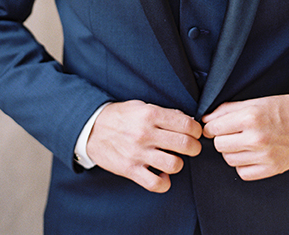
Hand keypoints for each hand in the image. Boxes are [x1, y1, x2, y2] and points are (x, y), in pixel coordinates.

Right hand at [86, 100, 201, 192]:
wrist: (92, 129)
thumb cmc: (120, 116)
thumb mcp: (141, 105)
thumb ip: (163, 113)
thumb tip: (186, 120)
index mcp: (150, 114)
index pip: (185, 123)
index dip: (196, 130)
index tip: (196, 132)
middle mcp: (145, 133)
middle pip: (184, 144)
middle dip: (194, 147)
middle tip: (192, 147)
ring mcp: (138, 153)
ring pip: (173, 165)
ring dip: (179, 164)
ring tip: (174, 159)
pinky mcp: (130, 170)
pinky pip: (155, 183)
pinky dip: (164, 182)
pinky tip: (162, 174)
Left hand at [202, 94, 288, 180]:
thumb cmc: (283, 108)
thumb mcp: (255, 101)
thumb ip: (228, 110)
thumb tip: (206, 119)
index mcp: (250, 117)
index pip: (214, 128)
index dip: (211, 126)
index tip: (214, 126)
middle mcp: (256, 138)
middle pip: (219, 145)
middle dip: (221, 138)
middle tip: (230, 133)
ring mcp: (264, 156)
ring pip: (229, 159)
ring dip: (231, 151)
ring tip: (243, 142)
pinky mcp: (272, 169)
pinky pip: (243, 173)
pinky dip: (243, 165)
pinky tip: (250, 154)